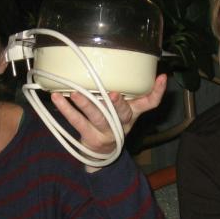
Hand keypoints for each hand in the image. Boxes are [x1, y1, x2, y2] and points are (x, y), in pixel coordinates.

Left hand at [50, 73, 167, 157]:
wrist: (102, 154)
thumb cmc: (113, 123)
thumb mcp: (125, 111)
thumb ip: (126, 92)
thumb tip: (120, 64)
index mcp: (132, 113)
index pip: (150, 103)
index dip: (157, 91)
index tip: (161, 78)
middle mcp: (121, 123)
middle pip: (122, 113)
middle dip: (118, 104)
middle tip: (113, 94)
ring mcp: (104, 131)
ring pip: (97, 117)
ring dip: (86, 104)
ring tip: (76, 93)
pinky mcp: (88, 136)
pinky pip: (76, 121)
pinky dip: (66, 109)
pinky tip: (57, 98)